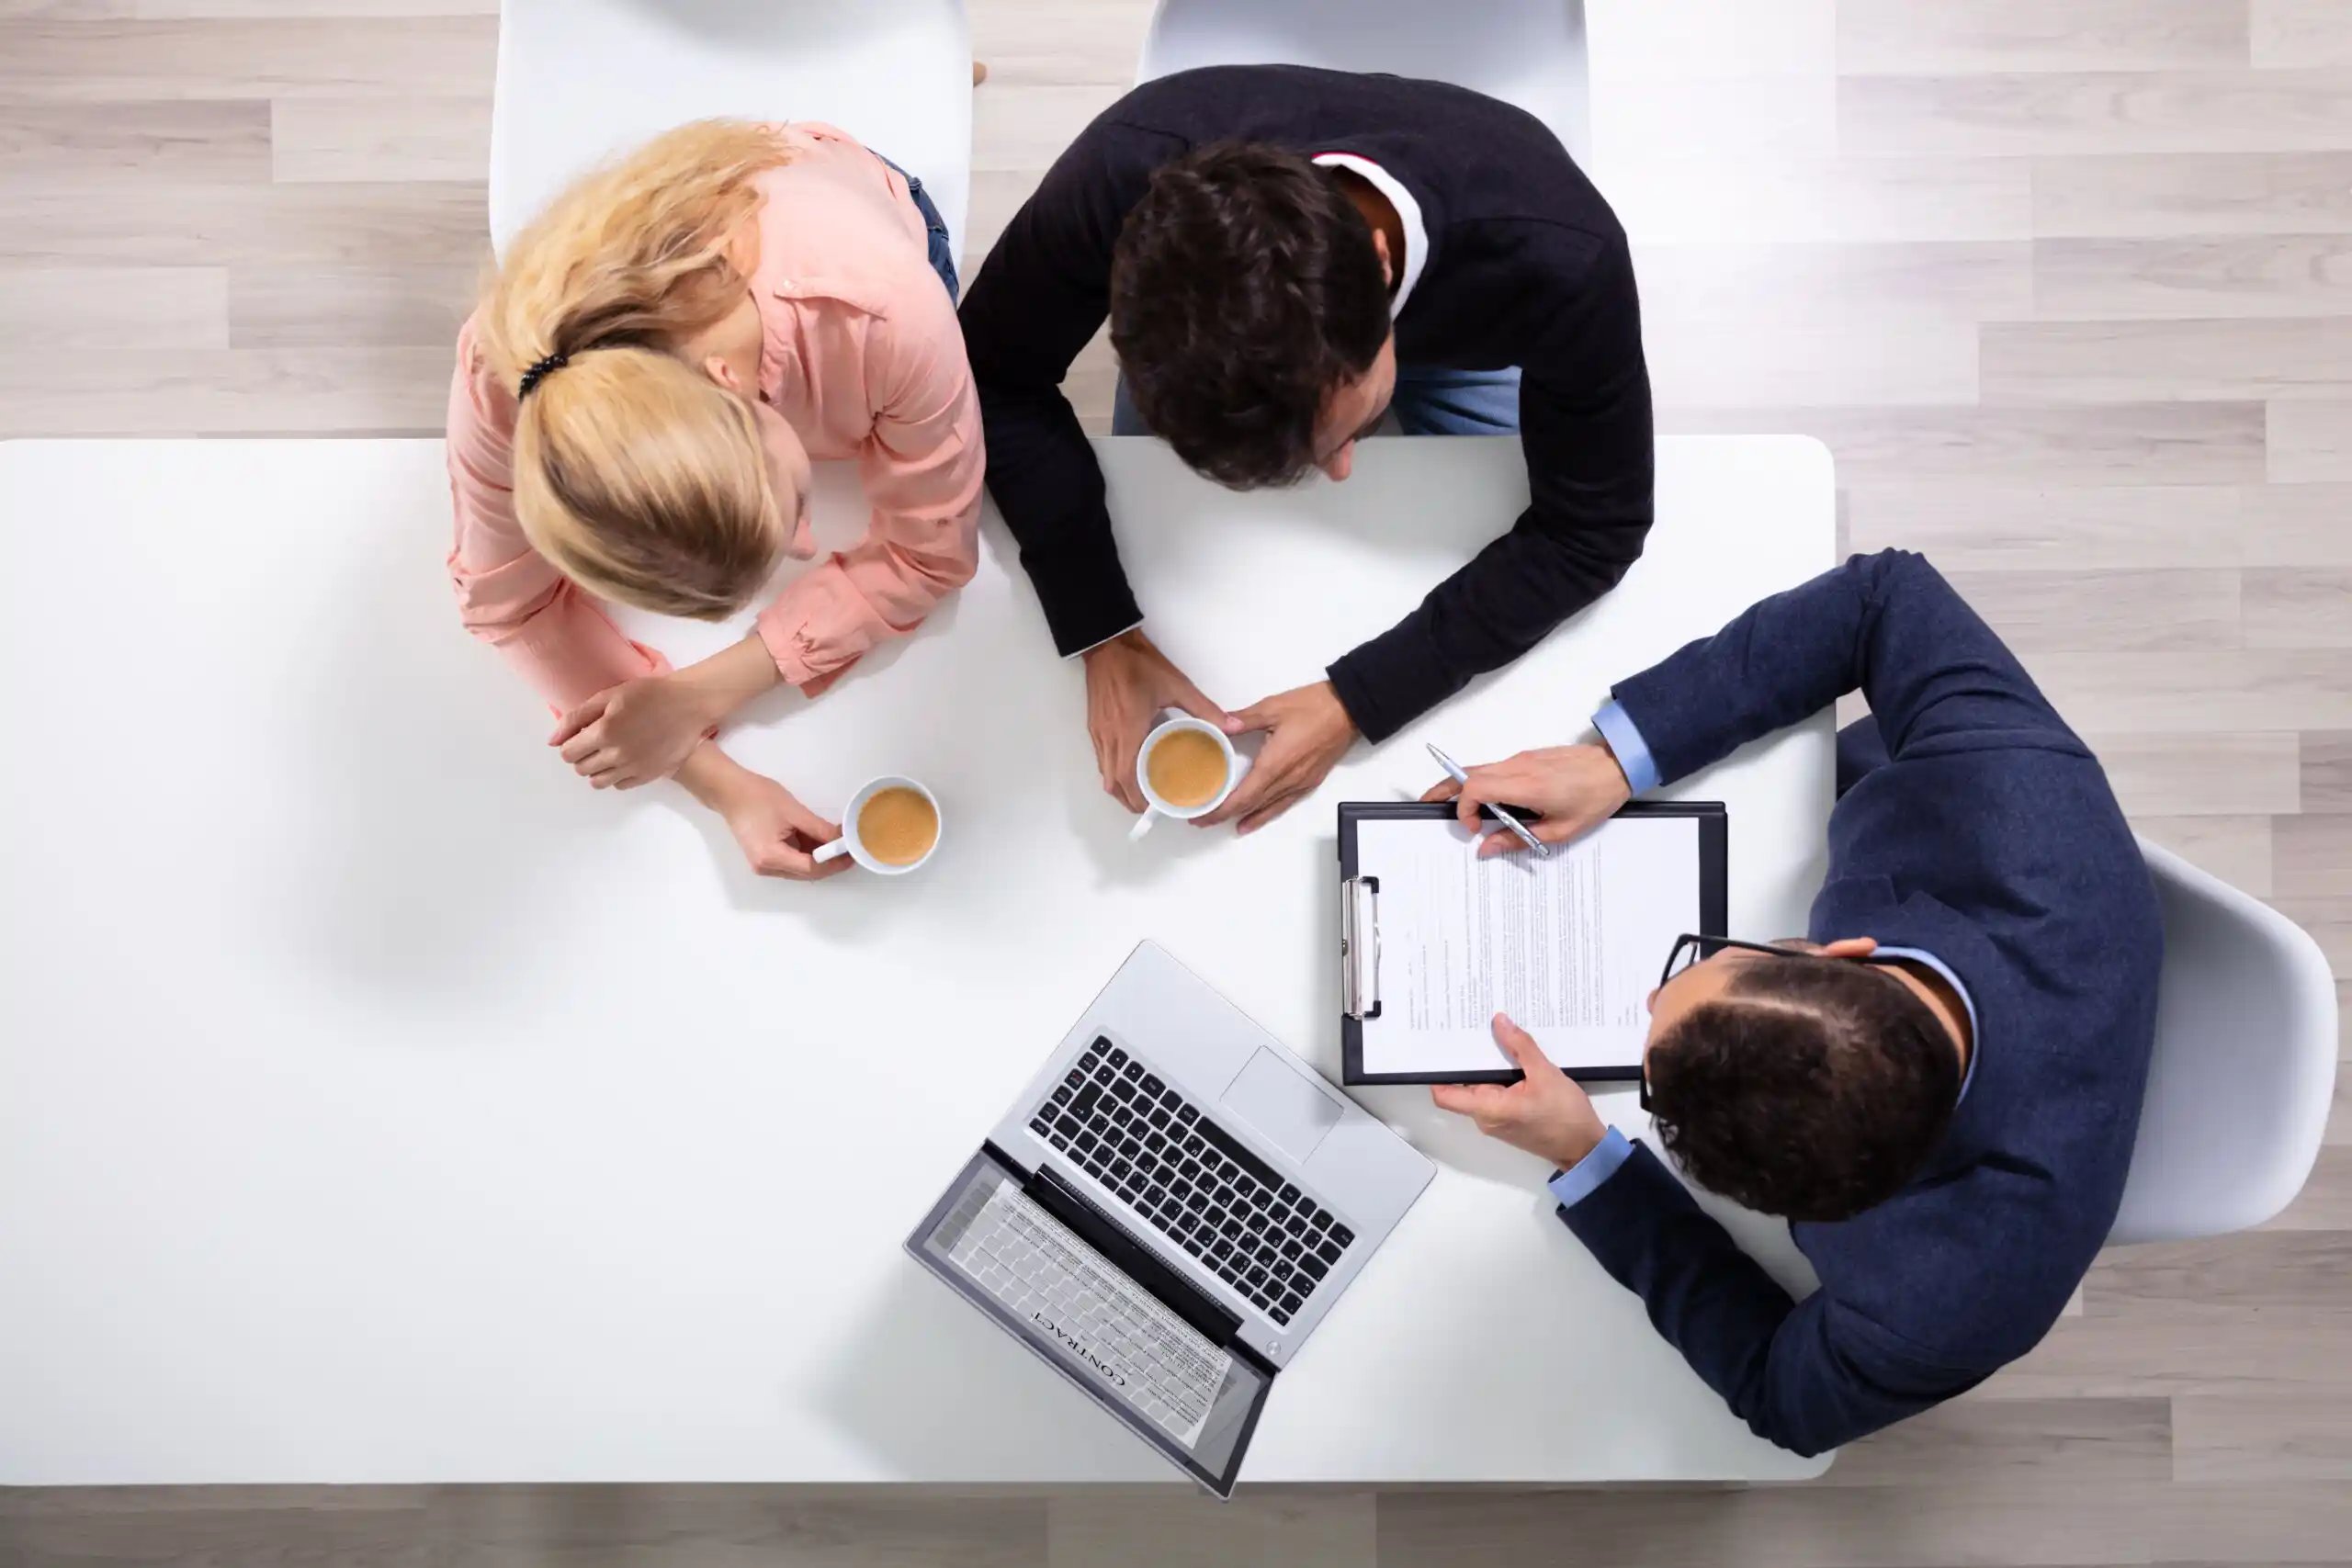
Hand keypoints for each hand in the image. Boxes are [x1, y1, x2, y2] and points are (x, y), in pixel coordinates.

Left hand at [551, 636, 779, 789]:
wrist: (689, 704)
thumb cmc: (649, 693)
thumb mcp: (609, 696)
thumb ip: (576, 717)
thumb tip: (553, 741)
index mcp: (603, 732)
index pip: (568, 753)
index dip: (570, 744)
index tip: (581, 736)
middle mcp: (616, 755)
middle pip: (581, 769)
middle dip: (582, 756)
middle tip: (595, 742)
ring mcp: (633, 768)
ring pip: (598, 782)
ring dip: (597, 769)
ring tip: (608, 753)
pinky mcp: (649, 775)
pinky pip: (620, 785)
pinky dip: (616, 775)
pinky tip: (625, 760)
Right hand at [679, 749, 849, 880]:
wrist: (729, 791)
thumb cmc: (758, 797)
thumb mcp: (795, 812)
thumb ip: (820, 829)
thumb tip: (841, 840)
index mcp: (771, 857)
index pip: (811, 868)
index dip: (834, 862)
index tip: (852, 853)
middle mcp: (766, 868)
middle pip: (806, 872)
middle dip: (829, 860)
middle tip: (848, 847)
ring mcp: (763, 864)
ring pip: (799, 867)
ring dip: (818, 855)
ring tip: (836, 840)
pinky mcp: (763, 857)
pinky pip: (790, 860)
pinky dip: (806, 851)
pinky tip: (818, 838)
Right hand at [1082, 630, 1228, 812]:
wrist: (1107, 643)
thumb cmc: (1138, 663)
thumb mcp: (1176, 685)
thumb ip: (1205, 709)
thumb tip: (1232, 725)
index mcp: (1128, 730)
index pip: (1127, 777)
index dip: (1138, 798)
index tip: (1154, 808)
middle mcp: (1109, 736)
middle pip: (1112, 782)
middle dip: (1129, 799)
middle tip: (1150, 807)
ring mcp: (1098, 731)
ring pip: (1104, 772)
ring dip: (1120, 787)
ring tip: (1141, 792)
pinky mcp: (1094, 725)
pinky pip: (1101, 758)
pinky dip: (1113, 771)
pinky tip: (1129, 767)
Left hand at [1200, 680, 1356, 833]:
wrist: (1349, 709)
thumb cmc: (1315, 706)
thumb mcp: (1273, 707)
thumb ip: (1244, 719)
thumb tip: (1220, 725)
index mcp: (1275, 763)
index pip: (1243, 795)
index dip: (1221, 809)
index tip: (1203, 814)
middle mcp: (1288, 779)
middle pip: (1252, 805)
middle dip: (1226, 815)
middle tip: (1204, 820)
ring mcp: (1301, 782)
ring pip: (1269, 808)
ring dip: (1247, 818)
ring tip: (1228, 826)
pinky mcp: (1310, 781)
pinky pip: (1285, 803)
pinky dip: (1268, 813)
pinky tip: (1259, 817)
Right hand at [1419, 742, 1632, 857]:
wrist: (1616, 767)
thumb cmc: (1595, 796)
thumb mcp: (1560, 831)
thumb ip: (1518, 840)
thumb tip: (1487, 848)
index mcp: (1526, 785)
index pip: (1475, 788)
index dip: (1465, 808)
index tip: (1474, 827)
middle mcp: (1519, 766)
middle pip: (1468, 773)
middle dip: (1445, 789)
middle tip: (1429, 803)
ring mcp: (1522, 759)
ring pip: (1480, 769)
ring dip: (1465, 787)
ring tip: (1460, 808)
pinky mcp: (1527, 757)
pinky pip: (1495, 768)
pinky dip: (1484, 783)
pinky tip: (1493, 803)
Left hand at [1430, 1015, 1609, 1169]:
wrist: (1584, 1147)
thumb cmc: (1565, 1116)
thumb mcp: (1545, 1074)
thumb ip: (1520, 1047)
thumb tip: (1499, 1022)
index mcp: (1487, 1108)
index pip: (1445, 1094)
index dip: (1437, 1072)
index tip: (1440, 1048)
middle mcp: (1485, 1117)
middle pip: (1461, 1087)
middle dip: (1464, 1061)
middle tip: (1468, 1032)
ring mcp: (1496, 1120)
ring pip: (1479, 1091)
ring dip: (1483, 1068)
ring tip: (1490, 1038)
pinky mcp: (1508, 1120)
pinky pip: (1493, 1096)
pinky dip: (1497, 1078)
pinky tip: (1508, 1058)